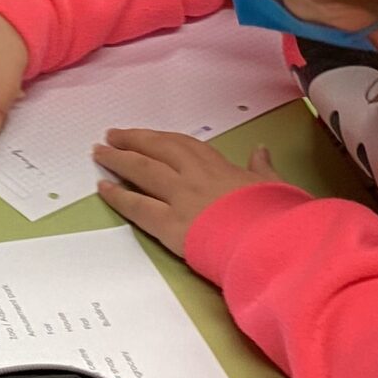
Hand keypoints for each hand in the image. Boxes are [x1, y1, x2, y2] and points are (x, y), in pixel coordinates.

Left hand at [93, 129, 282, 255]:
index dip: (160, 139)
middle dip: (133, 140)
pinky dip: (118, 196)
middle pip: (156, 151)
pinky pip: (138, 207)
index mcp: (220, 167)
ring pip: (142, 171)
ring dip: (118, 160)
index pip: (183, 145)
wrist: (271, 242)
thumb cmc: (277, 217)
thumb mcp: (275, 185)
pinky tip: (103, 188)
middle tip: (112, 136)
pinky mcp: (170, 225)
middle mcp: (195, 177)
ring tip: (100, 153)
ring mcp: (180, 198)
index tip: (147, 135)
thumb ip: (263, 168)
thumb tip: (260, 151)